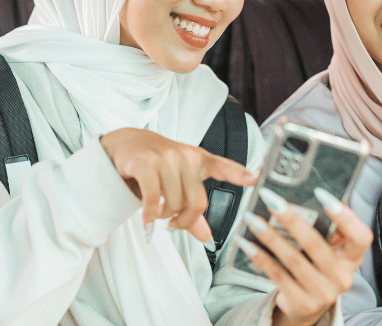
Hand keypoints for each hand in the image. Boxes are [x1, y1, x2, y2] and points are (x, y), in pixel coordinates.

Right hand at [99, 127, 257, 241]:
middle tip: (174, 225)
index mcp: (199, 159)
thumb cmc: (156, 165)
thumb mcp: (177, 184)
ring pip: (175, 203)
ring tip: (157, 213)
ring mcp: (167, 158)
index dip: (240, 174)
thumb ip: (192, 210)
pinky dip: (150, 215)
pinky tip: (147, 219)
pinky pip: (154, 200)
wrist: (125, 144)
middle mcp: (186, 157)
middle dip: (185, 220)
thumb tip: (206, 237)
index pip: (223, 166)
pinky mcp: (147, 163)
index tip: (255, 178)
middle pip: (198, 202)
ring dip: (164, 217)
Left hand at [238, 188, 372, 325]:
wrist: (307, 306)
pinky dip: (260, 257)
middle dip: (291, 219)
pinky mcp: (301, 302)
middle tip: (272, 200)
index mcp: (352, 258)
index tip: (322, 195)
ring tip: (253, 220)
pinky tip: (247, 244)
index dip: (345, 217)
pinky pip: (277, 275)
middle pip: (316, 245)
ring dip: (270, 237)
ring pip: (293, 259)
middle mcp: (341, 277)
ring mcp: (322, 292)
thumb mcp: (331, 251)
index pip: (360, 237)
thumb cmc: (318, 269)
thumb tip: (312, 194)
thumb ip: (327, 228)